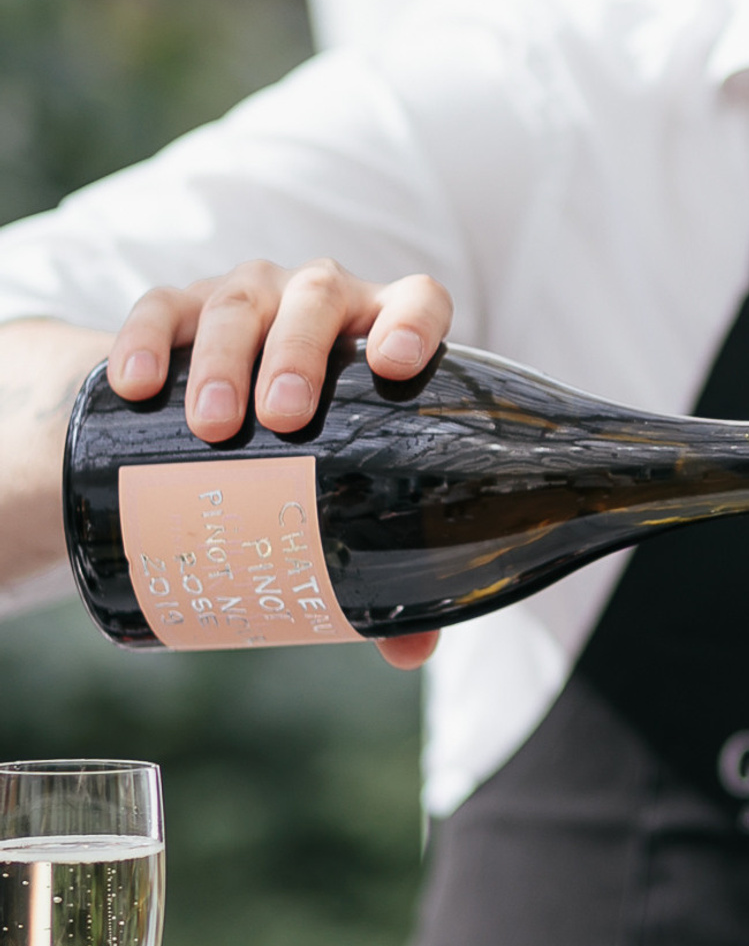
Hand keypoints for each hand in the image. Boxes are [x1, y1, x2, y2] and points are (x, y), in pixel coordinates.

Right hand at [106, 259, 452, 669]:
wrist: (226, 407)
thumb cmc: (317, 448)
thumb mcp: (349, 489)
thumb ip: (388, 564)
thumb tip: (412, 650)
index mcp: (382, 331)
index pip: (416, 299)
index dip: (412, 321)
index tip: (394, 363)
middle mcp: (321, 300)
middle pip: (318, 299)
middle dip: (299, 355)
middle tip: (283, 418)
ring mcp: (250, 295)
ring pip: (240, 302)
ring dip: (225, 359)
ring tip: (214, 424)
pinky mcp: (180, 307)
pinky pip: (160, 308)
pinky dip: (147, 341)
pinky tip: (136, 385)